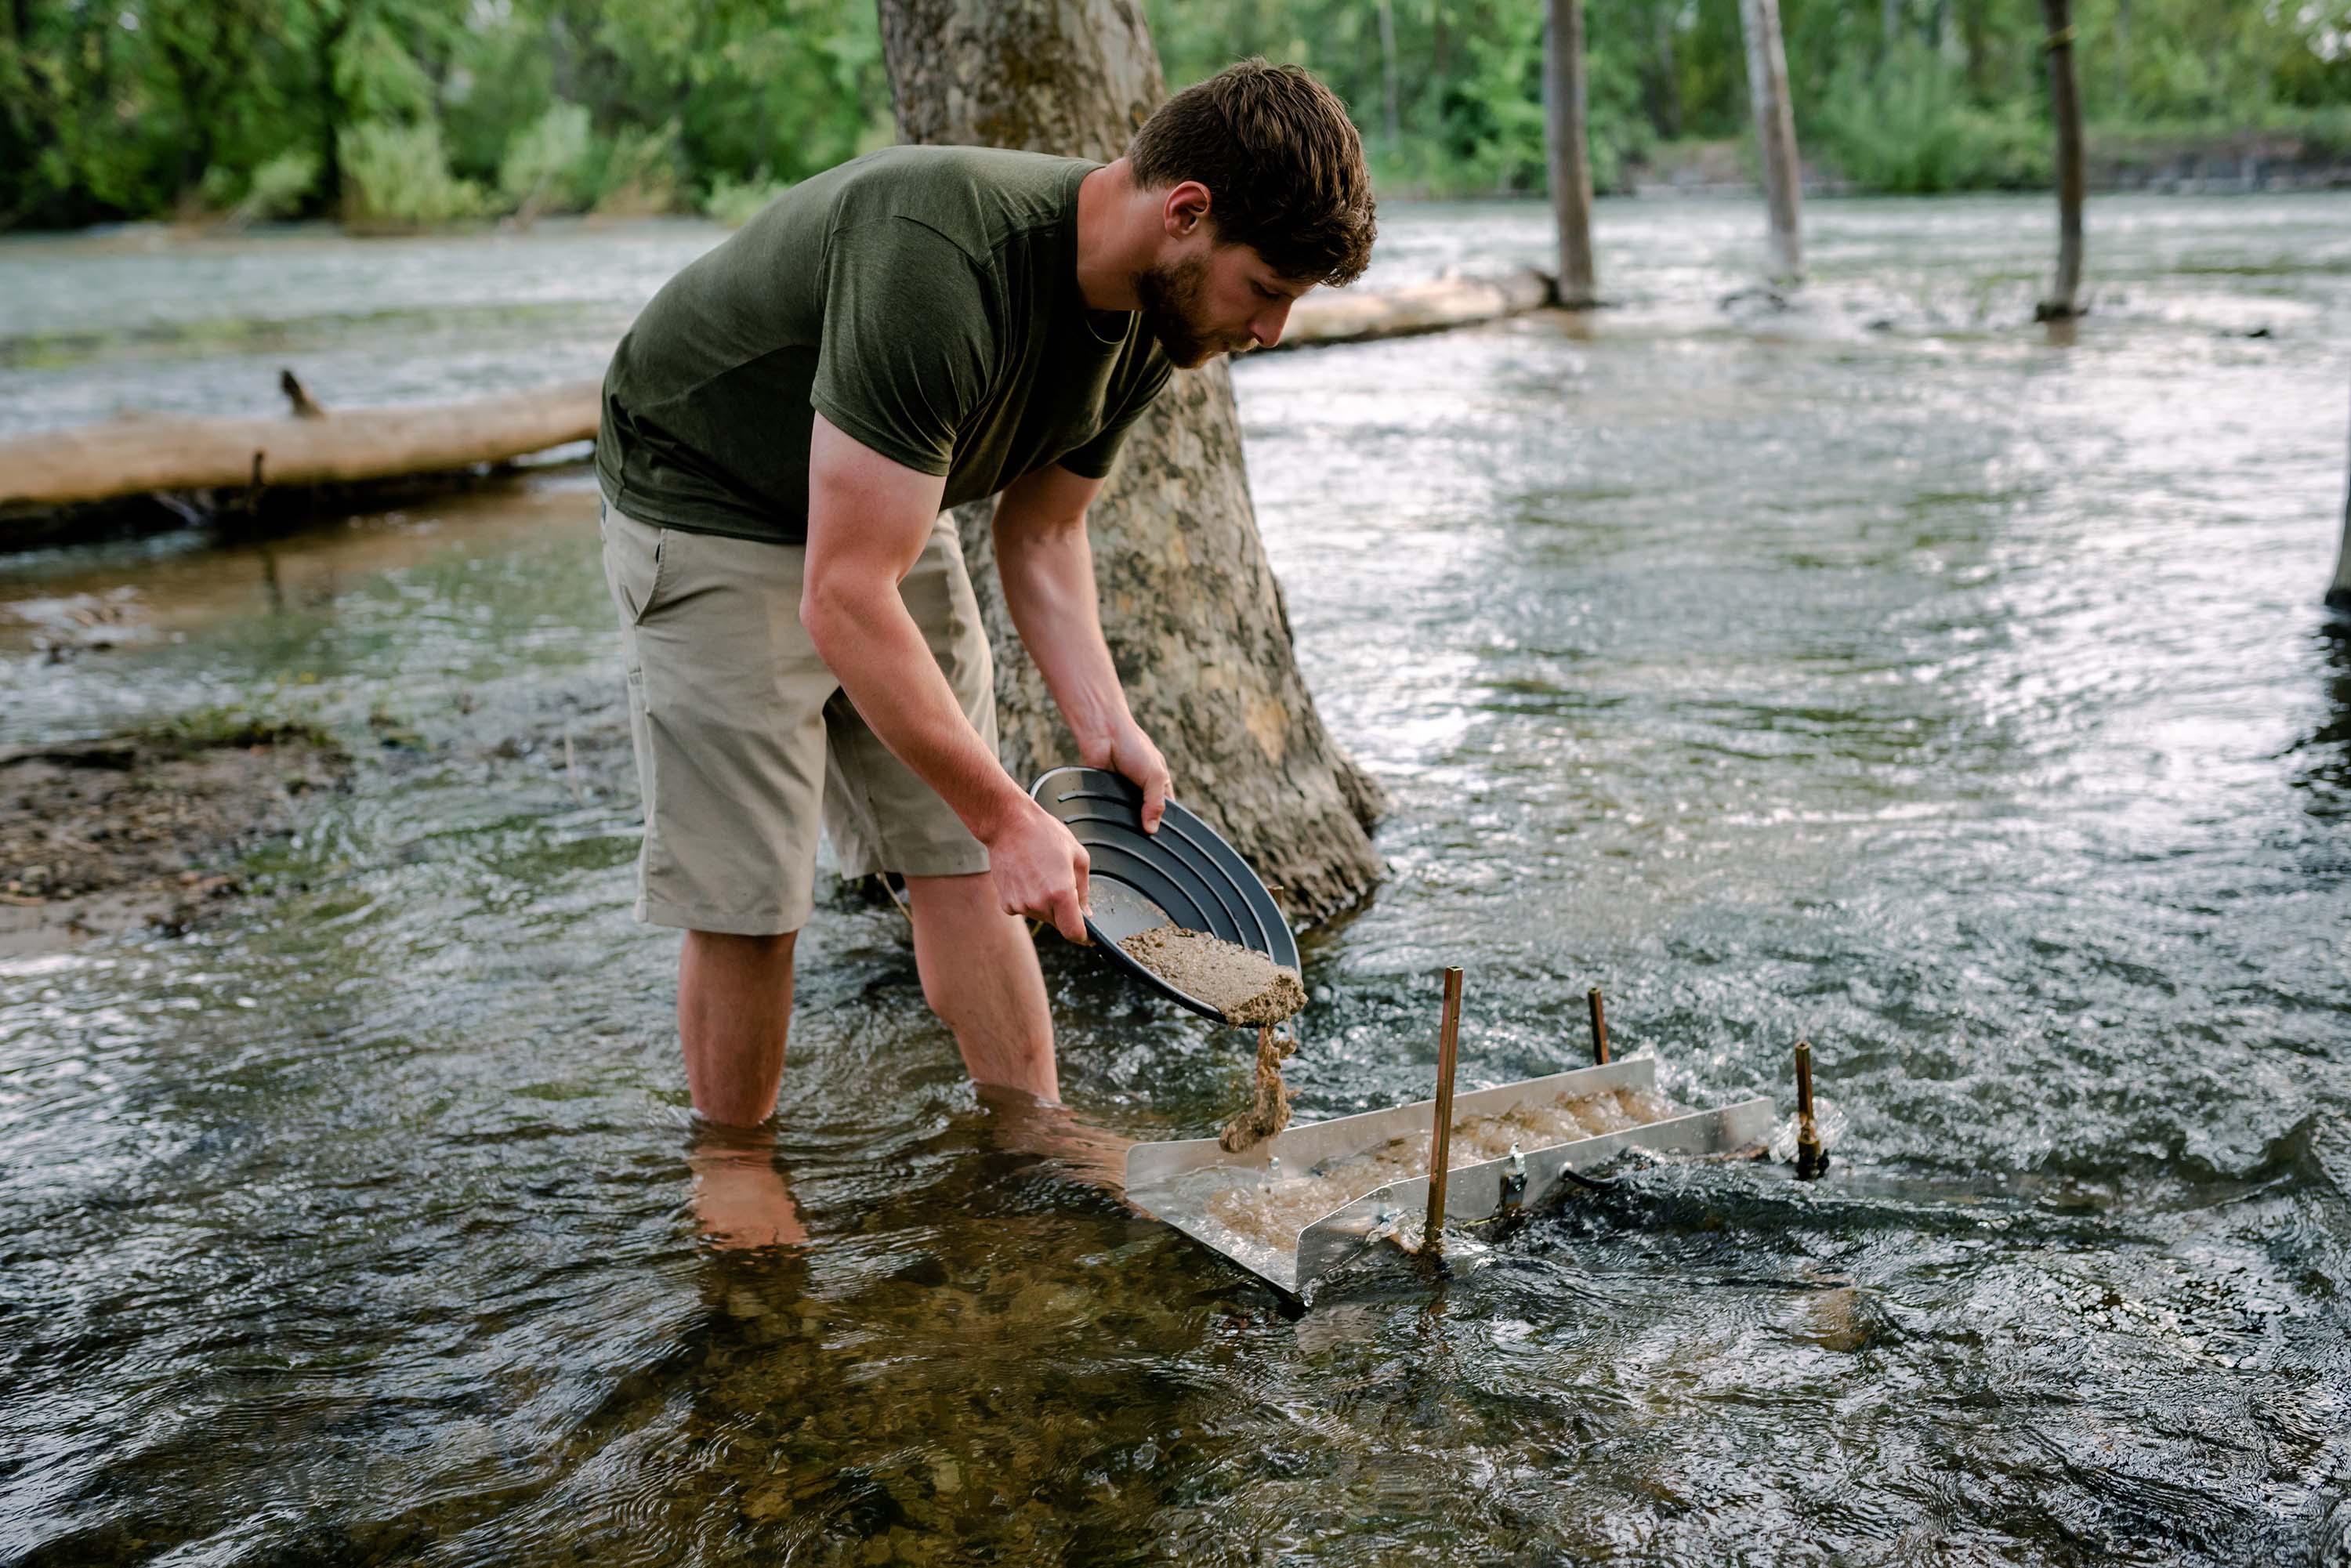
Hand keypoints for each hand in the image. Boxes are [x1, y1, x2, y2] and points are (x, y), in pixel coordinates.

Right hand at [982, 797, 1090, 942]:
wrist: (1008, 825)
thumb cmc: (1043, 834)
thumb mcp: (1077, 856)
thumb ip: (1084, 889)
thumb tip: (1086, 912)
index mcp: (1061, 893)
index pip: (1074, 932)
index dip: (1084, 935)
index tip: (1088, 934)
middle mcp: (1039, 904)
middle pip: (1059, 923)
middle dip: (1064, 910)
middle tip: (1060, 881)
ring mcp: (1020, 905)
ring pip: (1042, 916)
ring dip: (1046, 903)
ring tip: (1041, 874)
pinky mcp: (1006, 903)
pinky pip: (1025, 910)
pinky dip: (1029, 899)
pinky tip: (1027, 877)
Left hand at [1081, 717, 1170, 834]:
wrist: (1104, 734)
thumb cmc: (1133, 745)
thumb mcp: (1156, 775)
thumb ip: (1156, 804)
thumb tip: (1152, 829)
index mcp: (1159, 785)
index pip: (1166, 813)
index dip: (1164, 824)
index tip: (1159, 837)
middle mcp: (1141, 792)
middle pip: (1145, 818)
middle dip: (1143, 825)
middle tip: (1142, 832)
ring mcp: (1121, 794)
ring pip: (1125, 818)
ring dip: (1125, 820)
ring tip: (1125, 820)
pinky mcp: (1103, 795)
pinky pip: (1107, 812)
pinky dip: (1108, 814)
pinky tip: (1109, 815)